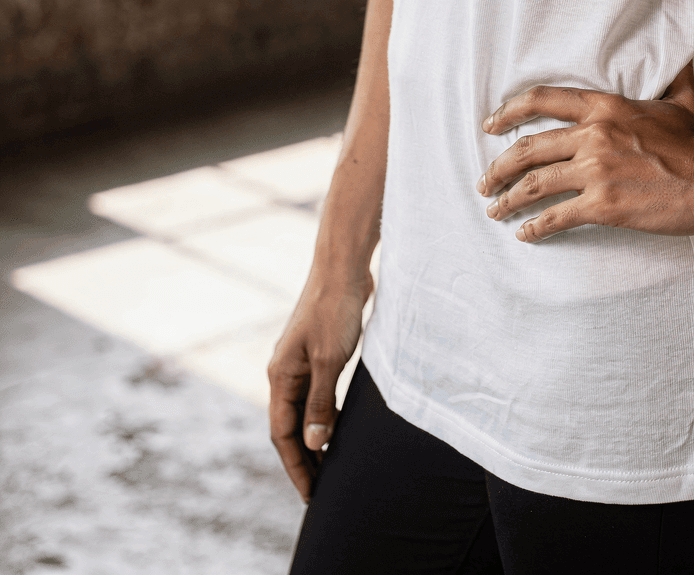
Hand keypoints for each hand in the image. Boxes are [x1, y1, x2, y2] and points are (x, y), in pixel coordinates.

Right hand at [267, 272, 371, 501]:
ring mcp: (301, 362)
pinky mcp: (319, 352)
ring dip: (315, 438)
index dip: (297, 465)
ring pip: (304, 411)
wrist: (344, 268)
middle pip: (290, 426)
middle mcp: (285, 372)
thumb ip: (320, 403)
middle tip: (321, 489)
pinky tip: (340, 426)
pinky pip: (317, 395)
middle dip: (303, 459)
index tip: (311, 494)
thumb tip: (314, 445)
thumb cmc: (334, 309)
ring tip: (330, 466)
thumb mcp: (328, 360)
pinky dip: (325, 415)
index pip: (282, 434)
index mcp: (280, 376)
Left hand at [477, 62, 693, 241]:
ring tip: (494, 209)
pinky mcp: (603, 205)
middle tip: (485, 181)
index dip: (509, 111)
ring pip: (534, 184)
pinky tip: (525, 234)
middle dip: (498, 167)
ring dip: (507, 198)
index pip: (542, 100)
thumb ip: (674, 74)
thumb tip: (683, 49)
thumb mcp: (683, 100)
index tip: (491, 125)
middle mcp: (593, 134)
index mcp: (605, 106)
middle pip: (528, 148)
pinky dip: (535, 227)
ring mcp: (596, 170)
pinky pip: (556, 216)